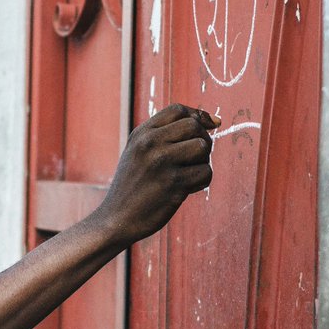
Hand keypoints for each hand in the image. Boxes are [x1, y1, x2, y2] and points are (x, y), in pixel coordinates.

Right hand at [96, 103, 220, 245]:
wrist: (116, 218)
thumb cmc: (133, 185)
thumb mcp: (137, 151)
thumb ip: (165, 134)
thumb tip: (213, 121)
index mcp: (141, 134)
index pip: (177, 110)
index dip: (198, 115)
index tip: (210, 126)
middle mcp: (150, 144)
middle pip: (194, 126)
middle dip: (203, 140)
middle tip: (195, 158)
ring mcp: (162, 163)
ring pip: (202, 147)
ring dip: (203, 161)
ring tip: (189, 173)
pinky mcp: (173, 184)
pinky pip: (205, 173)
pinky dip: (201, 181)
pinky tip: (186, 189)